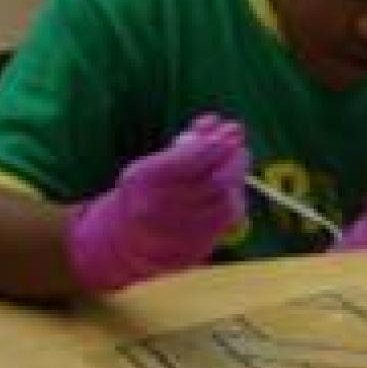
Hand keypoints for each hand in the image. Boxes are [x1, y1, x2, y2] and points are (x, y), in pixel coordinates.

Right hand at [67, 114, 248, 292]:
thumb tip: (215, 121)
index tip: (229, 130)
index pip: (186, 162)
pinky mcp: (196, 246)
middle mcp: (158, 210)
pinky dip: (234, 197)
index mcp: (142, 183)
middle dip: (231, 159)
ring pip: (224, 200)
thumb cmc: (145, 193)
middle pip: (212, 183)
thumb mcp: (152, 164)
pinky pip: (227, 219)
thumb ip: (184, 144)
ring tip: (237, 159)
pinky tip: (231, 187)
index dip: (213, 146)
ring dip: (236, 176)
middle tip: (238, 143)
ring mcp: (178, 232)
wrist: (128, 241)